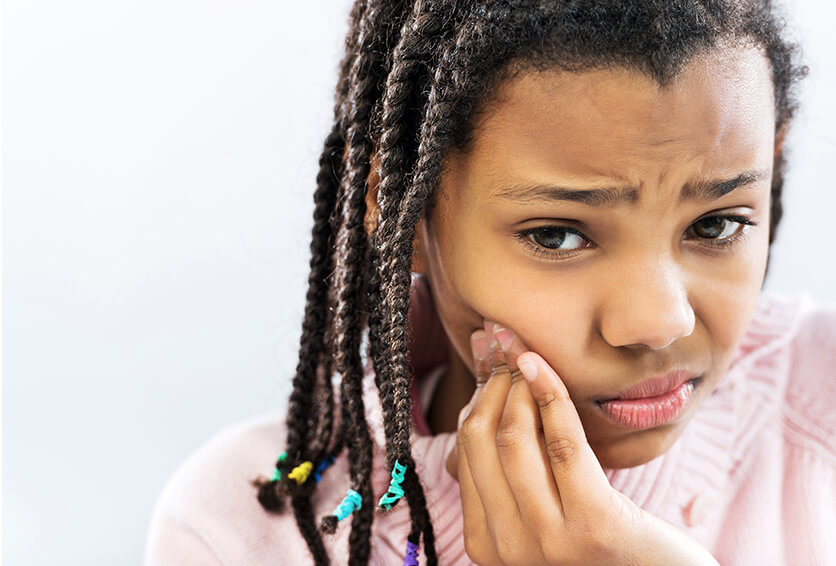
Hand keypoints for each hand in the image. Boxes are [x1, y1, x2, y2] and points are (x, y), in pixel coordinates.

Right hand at [446, 321, 719, 565]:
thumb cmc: (602, 547)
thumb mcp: (543, 516)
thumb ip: (511, 476)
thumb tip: (482, 404)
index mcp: (485, 546)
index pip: (464, 456)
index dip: (475, 402)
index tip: (490, 367)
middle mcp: (508, 549)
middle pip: (480, 442)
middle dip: (491, 386)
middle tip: (506, 350)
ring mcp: (548, 540)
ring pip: (514, 438)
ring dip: (520, 386)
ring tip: (530, 357)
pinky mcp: (593, 524)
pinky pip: (562, 444)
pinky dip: (552, 396)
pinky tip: (544, 368)